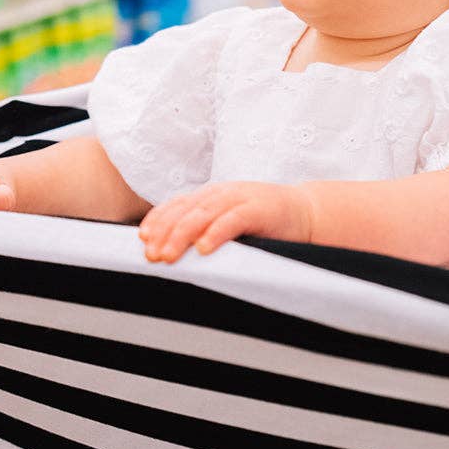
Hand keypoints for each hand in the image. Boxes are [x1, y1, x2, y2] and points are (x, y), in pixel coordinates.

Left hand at [138, 181, 313, 262]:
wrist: (305, 211)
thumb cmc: (265, 221)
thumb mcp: (229, 220)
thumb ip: (206, 228)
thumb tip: (172, 248)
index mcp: (212, 195)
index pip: (178, 204)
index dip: (158, 220)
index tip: (142, 239)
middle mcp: (222, 193)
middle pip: (185, 210)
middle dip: (165, 232)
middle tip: (151, 254)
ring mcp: (241, 198)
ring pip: (204, 214)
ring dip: (182, 235)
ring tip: (169, 256)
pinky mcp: (259, 209)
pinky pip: (233, 220)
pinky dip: (216, 233)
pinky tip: (203, 248)